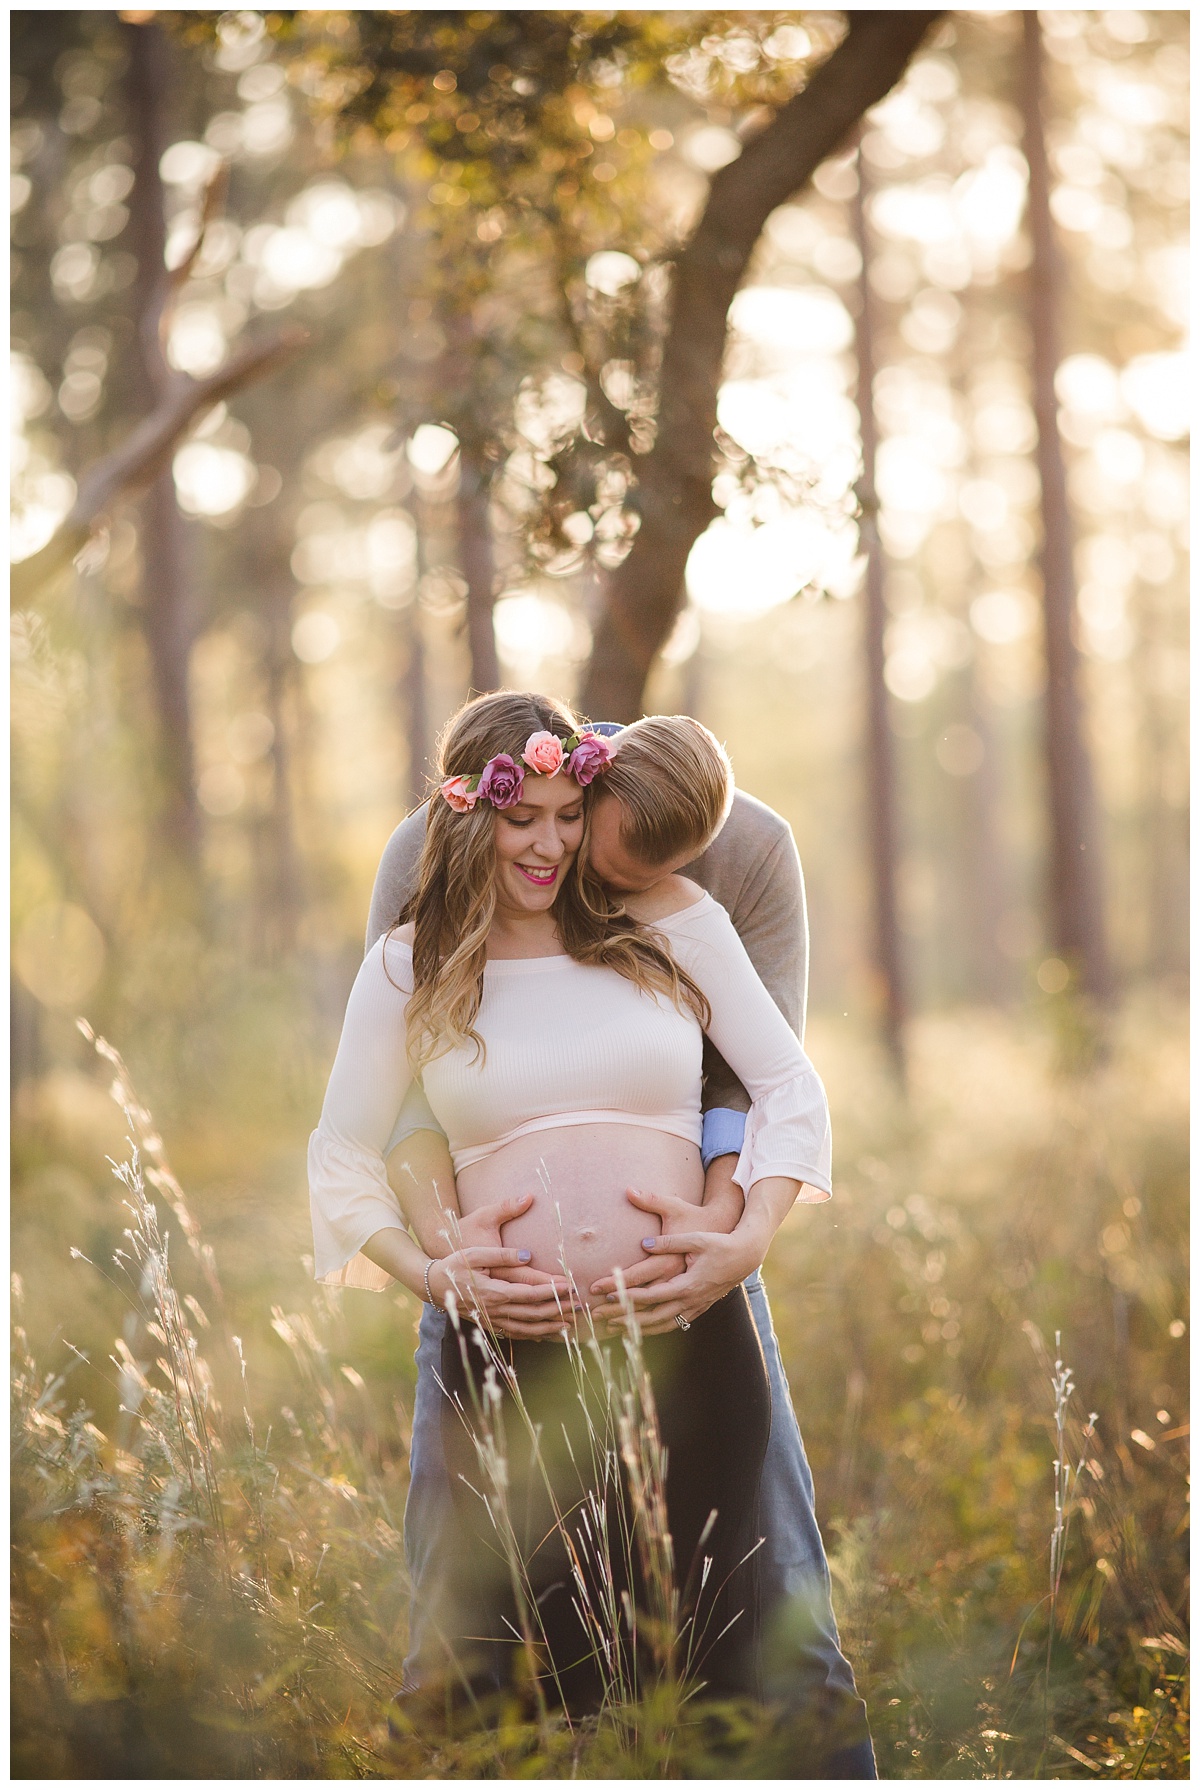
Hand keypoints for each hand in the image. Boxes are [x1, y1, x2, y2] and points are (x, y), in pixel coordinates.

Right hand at [434, 1192, 579, 1338]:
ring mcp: (492, 1320)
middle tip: (579, 1305)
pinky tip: (547, 1334)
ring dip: (550, 1327)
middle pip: (533, 1314)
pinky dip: (533, 1335)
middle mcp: (495, 1310)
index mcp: (493, 1292)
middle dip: (558, 1310)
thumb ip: (502, 1254)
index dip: (551, 1291)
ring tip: (570, 1324)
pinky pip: (516, 1334)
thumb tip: (528, 1255)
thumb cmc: (454, 1265)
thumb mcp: (474, 1253)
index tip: (569, 1285)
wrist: (432, 1285)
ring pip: (526, 1329)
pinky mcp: (489, 1324)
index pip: (529, 1294)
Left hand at [595, 1186, 762, 1335]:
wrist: (746, 1256)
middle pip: (651, 1316)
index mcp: (686, 1284)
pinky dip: (655, 1328)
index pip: (650, 1295)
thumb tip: (645, 1243)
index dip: (627, 1296)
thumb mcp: (695, 1238)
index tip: (607, 1296)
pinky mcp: (699, 1307)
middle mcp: (689, 1300)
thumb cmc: (720, 1243)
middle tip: (600, 1320)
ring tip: (614, 1330)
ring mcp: (695, 1306)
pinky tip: (642, 1329)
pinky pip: (674, 1323)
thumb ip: (668, 1241)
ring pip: (662, 1324)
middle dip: (624, 1318)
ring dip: (637, 1328)